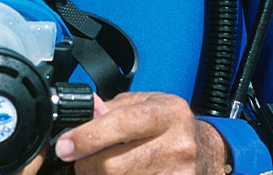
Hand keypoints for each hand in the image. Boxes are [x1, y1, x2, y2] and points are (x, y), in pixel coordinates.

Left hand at [54, 91, 229, 174]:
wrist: (207, 152)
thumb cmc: (171, 125)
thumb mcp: (147, 104)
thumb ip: (114, 108)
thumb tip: (87, 108)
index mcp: (168, 113)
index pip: (120, 124)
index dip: (87, 137)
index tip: (65, 146)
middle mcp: (178, 144)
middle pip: (114, 165)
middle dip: (88, 164)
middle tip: (81, 159)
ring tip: (101, 167)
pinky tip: (121, 174)